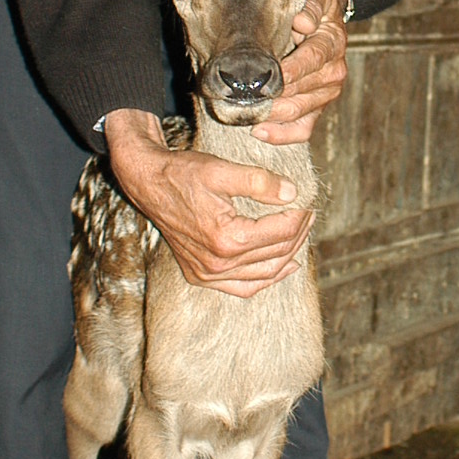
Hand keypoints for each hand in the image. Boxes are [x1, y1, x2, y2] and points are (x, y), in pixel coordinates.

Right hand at [104, 109, 311, 297]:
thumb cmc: (183, 174)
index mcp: (227, 238)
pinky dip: (265, 280)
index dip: (299, 218)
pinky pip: (242, 288)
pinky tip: (283, 267)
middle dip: (298, 234)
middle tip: (309, 216)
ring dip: (287, 256)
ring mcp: (207, 274)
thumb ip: (261, 182)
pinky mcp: (200, 276)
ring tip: (301, 236)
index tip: (309, 205)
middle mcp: (217, 263)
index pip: (280, 233)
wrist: (148, 184)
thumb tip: (292, 194)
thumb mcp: (223, 170)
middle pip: (275, 254)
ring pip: (264, 274)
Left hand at [251, 0, 349, 147]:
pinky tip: (258, 131)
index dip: (288, 70)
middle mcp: (334, 73)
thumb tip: (302, 22)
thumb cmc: (315, 4)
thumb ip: (310, 4)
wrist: (326, 14)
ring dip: (269, 115)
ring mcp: (327, 94)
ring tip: (241, 112)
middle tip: (239, 98)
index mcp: (332, 44)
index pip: (311, 61)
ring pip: (298, 112)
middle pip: (301, 92)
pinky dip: (281, 134)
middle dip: (270, 96)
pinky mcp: (318, 108)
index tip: (263, 76)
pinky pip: (303, 130)